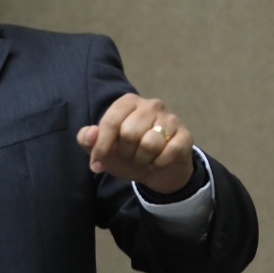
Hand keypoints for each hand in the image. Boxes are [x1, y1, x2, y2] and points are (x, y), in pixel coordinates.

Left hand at [76, 93, 194, 193]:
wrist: (157, 170)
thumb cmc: (126, 154)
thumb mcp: (102, 149)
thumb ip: (87, 139)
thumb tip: (91, 134)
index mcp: (128, 102)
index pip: (110, 122)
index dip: (101, 147)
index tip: (96, 164)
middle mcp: (151, 105)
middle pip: (130, 133)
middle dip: (125, 152)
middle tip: (129, 155)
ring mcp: (171, 119)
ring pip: (150, 144)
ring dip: (142, 159)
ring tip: (144, 158)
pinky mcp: (185, 135)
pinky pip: (169, 152)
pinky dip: (159, 163)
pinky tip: (158, 161)